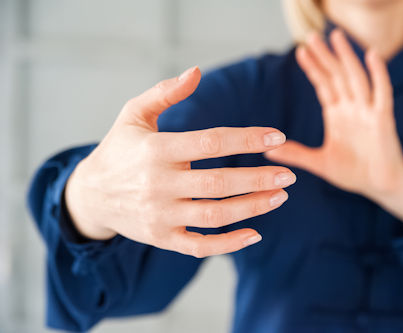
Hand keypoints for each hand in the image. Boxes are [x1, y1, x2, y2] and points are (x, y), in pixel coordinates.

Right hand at [65, 66, 295, 257]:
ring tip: (280, 197)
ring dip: (253, 208)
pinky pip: (200, 246)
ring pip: (215, 215)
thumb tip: (196, 71)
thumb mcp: (133, 114)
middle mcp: (159, 184)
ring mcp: (160, 215)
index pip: (211, 143)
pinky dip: (229, 244)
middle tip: (289, 176)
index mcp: (157, 150)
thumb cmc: (119, 149)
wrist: (90, 195)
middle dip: (259, 179)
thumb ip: (164, 92)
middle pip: (219, 183)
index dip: (247, 139)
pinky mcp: (161, 238)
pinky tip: (255, 234)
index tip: (277, 137)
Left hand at [265, 30, 402, 224]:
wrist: (380, 188)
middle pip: (336, 76)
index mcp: (337, 115)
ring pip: (356, 78)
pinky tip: (373, 55)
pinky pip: (382, 93)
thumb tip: (268, 151)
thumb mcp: (319, 163)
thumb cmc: (354, 174)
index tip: (300, 51)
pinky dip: (379, 74)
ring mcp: (367, 111)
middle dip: (325, 56)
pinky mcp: (383, 119)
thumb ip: (296, 154)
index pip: (323, 85)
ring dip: (347, 57)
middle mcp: (352, 108)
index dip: (313, 68)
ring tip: (336, 36)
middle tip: (312, 35)